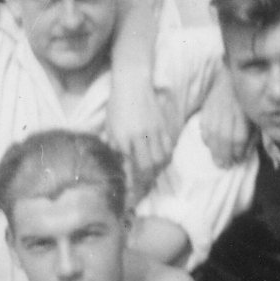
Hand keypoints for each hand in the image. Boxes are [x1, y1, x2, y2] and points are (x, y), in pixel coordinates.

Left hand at [108, 79, 172, 195]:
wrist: (133, 84)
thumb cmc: (118, 105)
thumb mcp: (110, 127)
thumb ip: (114, 147)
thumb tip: (120, 165)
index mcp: (123, 138)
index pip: (129, 167)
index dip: (130, 184)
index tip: (129, 197)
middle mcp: (140, 137)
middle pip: (148, 167)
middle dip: (145, 182)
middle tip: (141, 188)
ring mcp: (154, 131)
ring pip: (161, 159)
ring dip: (157, 171)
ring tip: (151, 175)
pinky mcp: (164, 126)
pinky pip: (168, 147)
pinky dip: (165, 158)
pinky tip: (160, 161)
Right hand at [198, 63, 252, 168]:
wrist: (230, 77)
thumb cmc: (246, 100)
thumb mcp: (255, 115)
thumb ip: (252, 133)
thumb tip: (246, 153)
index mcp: (244, 111)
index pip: (239, 136)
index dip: (238, 150)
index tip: (239, 159)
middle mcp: (229, 109)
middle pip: (224, 137)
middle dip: (224, 154)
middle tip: (225, 166)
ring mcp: (216, 108)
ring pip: (212, 133)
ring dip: (214, 150)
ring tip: (217, 161)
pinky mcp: (207, 107)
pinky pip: (204, 125)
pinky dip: (206, 137)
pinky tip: (210, 145)